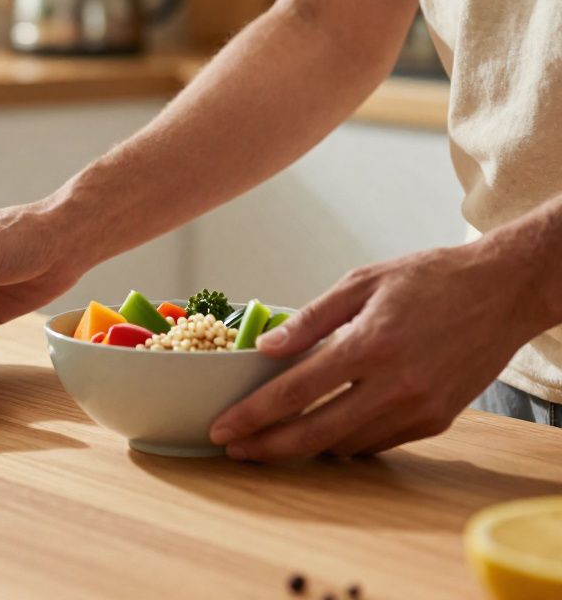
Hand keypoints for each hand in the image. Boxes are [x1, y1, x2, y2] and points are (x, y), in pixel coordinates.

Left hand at [209, 242, 546, 460]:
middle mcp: (395, 384)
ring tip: (272, 438)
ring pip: (346, 445)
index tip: (222, 429)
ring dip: (306, 447)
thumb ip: (310, 320)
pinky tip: (324, 429)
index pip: (296, 392)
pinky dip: (346, 441)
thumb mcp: (363, 282)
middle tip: (235, 449)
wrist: (505, 291)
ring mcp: (419, 408)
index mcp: (370, 344)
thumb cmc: (430, 279)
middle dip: (267, 447)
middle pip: (315, 433)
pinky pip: (378, 444)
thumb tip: (266, 349)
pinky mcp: (436, 420)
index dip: (253, 415)